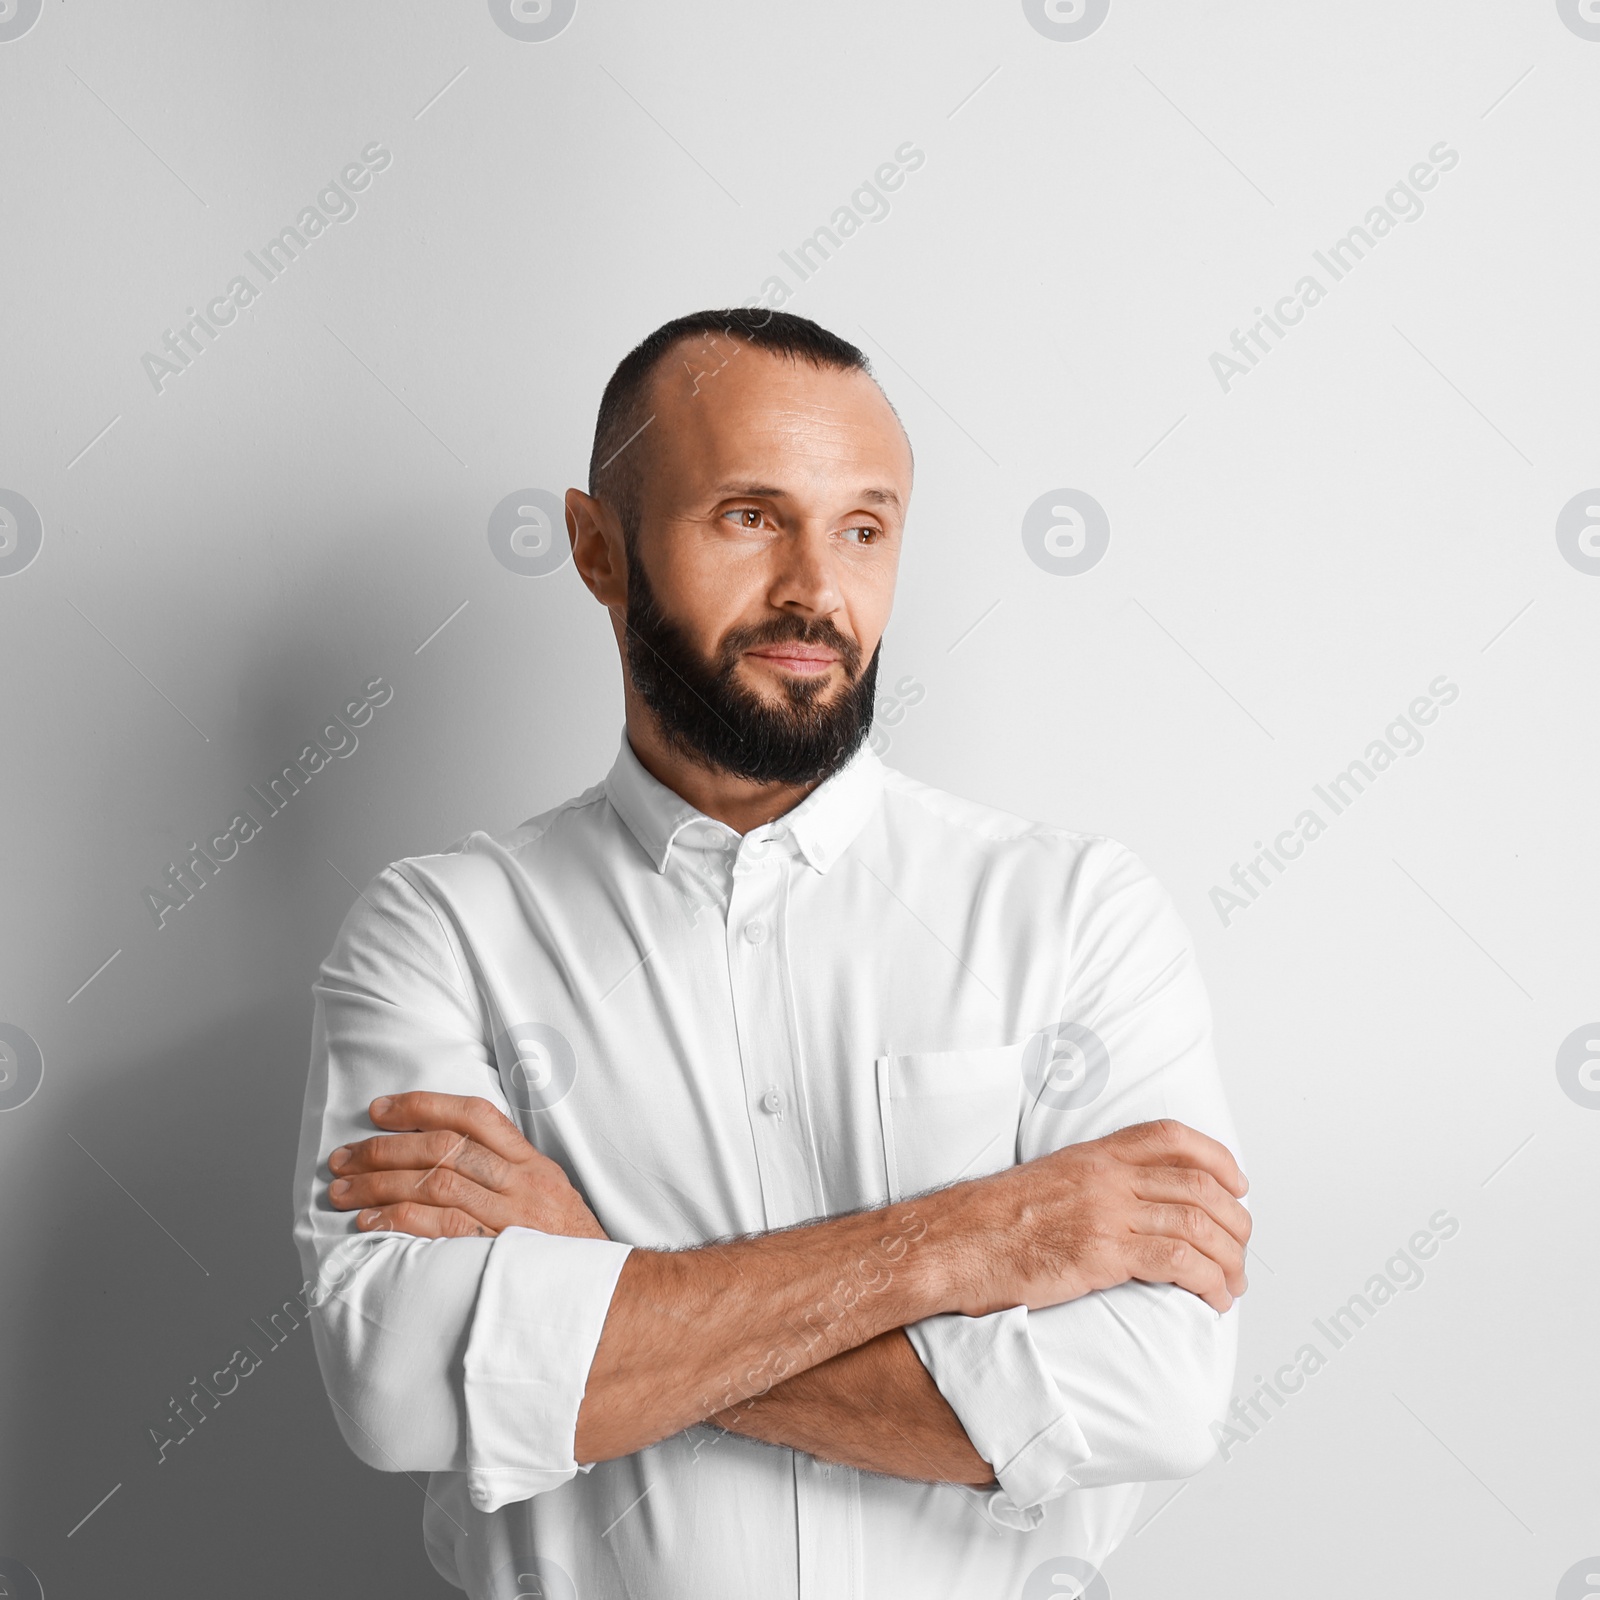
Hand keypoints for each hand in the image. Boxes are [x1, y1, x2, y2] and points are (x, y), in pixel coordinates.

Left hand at [326, 1091, 608, 1240]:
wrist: (607, 1295)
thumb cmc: (567, 1247)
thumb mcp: (548, 1195)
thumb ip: (505, 1171)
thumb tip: (444, 1151)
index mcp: (531, 1162)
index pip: (475, 1115)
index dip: (423, 1105)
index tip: (379, 1108)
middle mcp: (523, 1183)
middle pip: (444, 1149)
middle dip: (384, 1149)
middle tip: (343, 1157)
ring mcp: (512, 1219)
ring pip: (436, 1184)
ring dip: (379, 1185)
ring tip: (342, 1190)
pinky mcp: (499, 1255)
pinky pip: (442, 1229)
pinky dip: (401, 1222)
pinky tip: (371, 1222)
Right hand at [949, 1118, 1250, 1316]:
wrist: (952, 1244)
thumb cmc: (988, 1224)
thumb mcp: (1045, 1184)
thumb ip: (1088, 1186)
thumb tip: (1125, 1210)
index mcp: (1092, 1155)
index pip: (1170, 1137)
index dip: (1216, 1157)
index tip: (1237, 1184)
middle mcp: (1105, 1178)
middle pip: (1196, 1184)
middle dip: (1234, 1220)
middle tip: (1241, 1250)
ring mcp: (1105, 1214)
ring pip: (1196, 1224)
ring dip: (1229, 1258)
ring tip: (1233, 1285)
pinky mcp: (1101, 1255)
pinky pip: (1177, 1263)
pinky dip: (1208, 1281)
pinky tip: (1213, 1299)